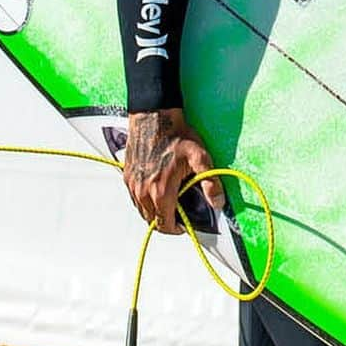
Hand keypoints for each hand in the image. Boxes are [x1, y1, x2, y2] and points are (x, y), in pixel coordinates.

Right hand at [122, 108, 222, 234]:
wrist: (154, 116)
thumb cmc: (176, 135)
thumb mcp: (200, 157)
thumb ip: (210, 182)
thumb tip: (218, 203)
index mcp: (160, 191)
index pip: (164, 224)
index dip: (176, 229)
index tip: (184, 224)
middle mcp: (142, 191)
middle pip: (151, 220)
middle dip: (166, 221)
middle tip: (179, 213)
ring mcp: (132, 184)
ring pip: (141, 210)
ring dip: (154, 211)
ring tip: (169, 202)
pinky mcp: (126, 176)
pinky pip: (134, 198)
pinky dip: (144, 200)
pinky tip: (156, 190)